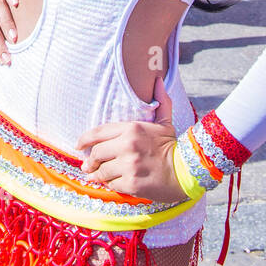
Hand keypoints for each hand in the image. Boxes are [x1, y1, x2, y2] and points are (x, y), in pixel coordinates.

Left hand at [77, 77, 184, 203]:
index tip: (78, 144)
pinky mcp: (132, 184)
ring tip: (95, 175)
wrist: (187, 172)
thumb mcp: (165, 122)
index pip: (99, 132)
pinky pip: (112, 185)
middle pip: (96, 153)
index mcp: (132, 128)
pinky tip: (112, 183)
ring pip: (102, 171)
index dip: (84, 139)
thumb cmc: (173, 147)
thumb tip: (158, 80)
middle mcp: (128, 145)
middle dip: (89, 160)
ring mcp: (129, 166)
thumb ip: (160, 101)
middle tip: (86, 165)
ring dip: (97, 174)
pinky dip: (110, 185)